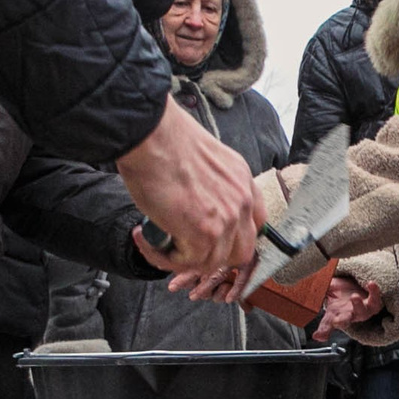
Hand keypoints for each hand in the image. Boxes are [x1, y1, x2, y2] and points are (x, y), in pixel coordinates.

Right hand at [118, 98, 259, 278]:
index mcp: (242, 180)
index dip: (232, 237)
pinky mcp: (204, 233)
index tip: (211, 238)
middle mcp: (241, 201)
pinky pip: (186, 263)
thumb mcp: (204, 160)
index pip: (254, 222)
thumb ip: (210, 186)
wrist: (152, 135)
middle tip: (182, 248)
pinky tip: (144, 238)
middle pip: (241, 251)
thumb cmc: (166, 140)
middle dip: (212, 256)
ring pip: (212, 262)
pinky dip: (162, 257)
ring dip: (181, 258)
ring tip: (153, 240)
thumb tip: (194, 205)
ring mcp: (227, 220)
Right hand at [312, 274, 381, 336]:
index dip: (324, 330)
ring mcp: (362, 310)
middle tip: (337, 319)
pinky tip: (370, 284)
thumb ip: (317, 297)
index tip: (319, 335)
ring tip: (354, 296)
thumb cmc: (340, 292)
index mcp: (336, 315)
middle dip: (342, 320)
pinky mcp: (373, 301)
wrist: (355, 285)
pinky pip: (376, 300)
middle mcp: (349, 314)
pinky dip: (374, 292)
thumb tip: (310, 310)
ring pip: (363, 312)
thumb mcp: (326, 293)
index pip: (328, 324)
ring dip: (358, 305)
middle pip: (346, 320)